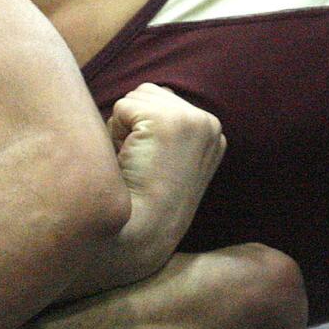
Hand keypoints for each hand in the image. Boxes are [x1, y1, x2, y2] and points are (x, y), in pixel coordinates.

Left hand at [110, 82, 225, 217]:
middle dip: (133, 125)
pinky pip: (122, 107)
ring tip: (136, 163)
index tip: (150, 167)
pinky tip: (130, 161)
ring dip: (123, 128)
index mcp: (213, 134)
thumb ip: (161, 131)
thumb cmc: (143, 204)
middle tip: (140, 165)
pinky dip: (116, 133)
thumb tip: (134, 102)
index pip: (163, 102)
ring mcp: (192, 120)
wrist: (143, 235)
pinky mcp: (168, 121)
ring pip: (135, 98)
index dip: (142, 131)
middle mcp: (209, 123)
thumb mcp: (164, 162)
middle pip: (148, 93)